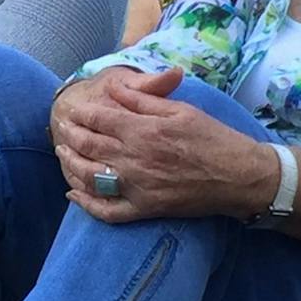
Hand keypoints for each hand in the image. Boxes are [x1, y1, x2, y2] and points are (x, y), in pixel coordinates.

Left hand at [52, 68, 276, 222]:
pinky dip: (86, 204)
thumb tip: (115, 88)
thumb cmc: (213, 138)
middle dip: (71, 135)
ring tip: (62, 154)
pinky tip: (74, 194)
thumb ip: (144, 100)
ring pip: (90, 177)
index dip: (82, 113)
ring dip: (71, 164)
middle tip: (62, 128)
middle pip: (90, 146)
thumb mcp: (181, 109)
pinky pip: (107, 211)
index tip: (73, 108)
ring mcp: (137, 187)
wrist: (238, 177)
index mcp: (144, 131)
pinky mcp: (144, 209)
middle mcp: (134, 159)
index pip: (100, 119)